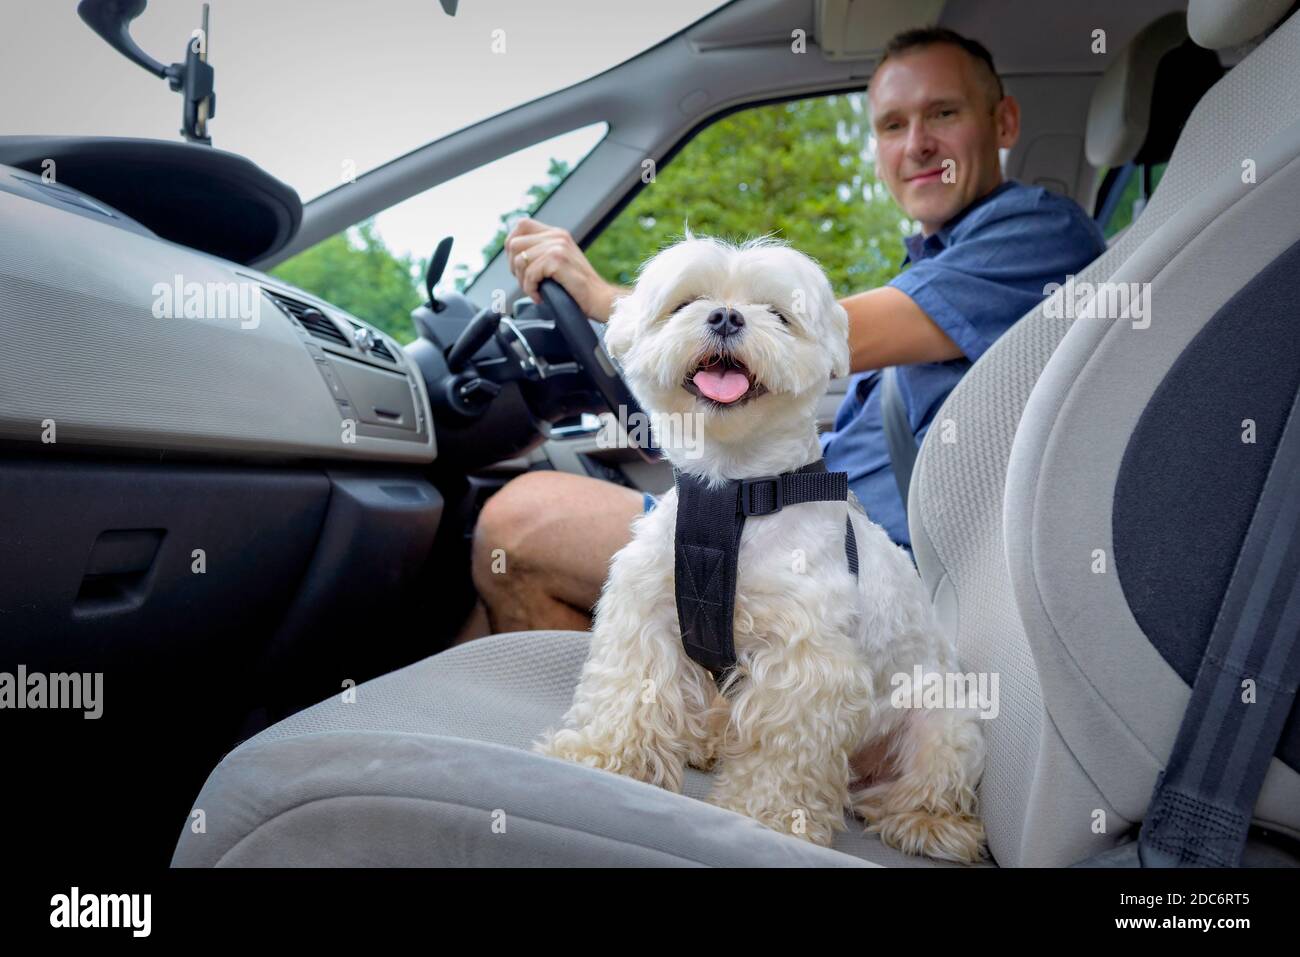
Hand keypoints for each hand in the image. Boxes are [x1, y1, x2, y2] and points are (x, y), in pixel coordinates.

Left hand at [503, 217, 624, 320]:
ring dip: (523, 281)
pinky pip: (530, 274)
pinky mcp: (558, 260)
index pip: (522, 225)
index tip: (519, 265)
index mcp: (556, 233)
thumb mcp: (558, 262)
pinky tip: (540, 296)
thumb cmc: (577, 287)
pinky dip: (531, 289)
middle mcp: (557, 236)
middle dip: (515, 267)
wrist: (600, 299)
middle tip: (527, 282)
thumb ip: (541, 253)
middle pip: (514, 244)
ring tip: (536, 290)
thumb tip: (514, 255)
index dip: (512, 245)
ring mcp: (558, 246)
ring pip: (520, 261)